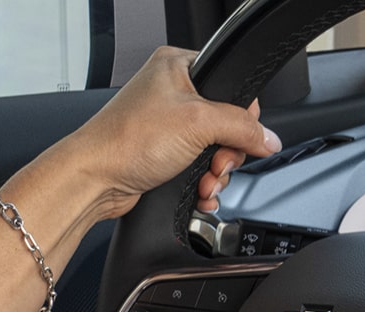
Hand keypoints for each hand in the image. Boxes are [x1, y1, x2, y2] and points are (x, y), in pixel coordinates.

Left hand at [62, 46, 280, 219]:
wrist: (95, 178)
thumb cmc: (126, 140)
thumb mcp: (198, 123)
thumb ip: (242, 127)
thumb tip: (269, 138)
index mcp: (178, 67)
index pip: (233, 88)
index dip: (242, 117)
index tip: (236, 136)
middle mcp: (173, 93)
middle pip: (229, 124)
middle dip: (227, 153)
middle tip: (216, 162)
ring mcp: (169, 124)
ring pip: (218, 150)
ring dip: (217, 173)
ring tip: (204, 180)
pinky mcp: (166, 152)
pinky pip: (202, 167)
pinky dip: (206, 183)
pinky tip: (200, 191)